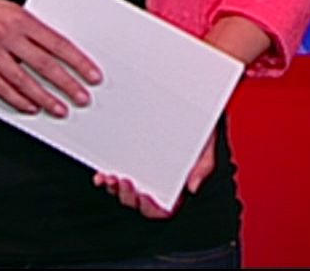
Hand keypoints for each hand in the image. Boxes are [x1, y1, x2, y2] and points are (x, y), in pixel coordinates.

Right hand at [0, 0, 101, 116]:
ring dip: (44, 98)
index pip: (57, 43)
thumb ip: (33, 30)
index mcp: (21, 18)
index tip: (92, 75)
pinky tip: (31, 107)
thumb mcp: (12, 10)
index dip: (78, 61)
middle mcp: (6, 35)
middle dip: (66, 84)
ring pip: (22, 80)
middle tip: (81, 97)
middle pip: (43, 64)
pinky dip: (17, 99)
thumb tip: (60, 53)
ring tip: (59, 108)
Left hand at [95, 129, 217, 217]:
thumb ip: (204, 166)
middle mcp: (158, 181)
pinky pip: (115, 175)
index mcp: (177, 185)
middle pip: (139, 202)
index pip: (164, 209)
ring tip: (110, 177)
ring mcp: (143, 169)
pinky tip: (101, 175)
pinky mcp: (130, 157)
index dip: (152, 208)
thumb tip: (193, 188)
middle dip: (127, 197)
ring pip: (124, 191)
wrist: (192, 100)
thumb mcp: (207, 143)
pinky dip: (105, 179)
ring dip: (114, 189)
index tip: (145, 196)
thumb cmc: (201, 125)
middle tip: (123, 182)